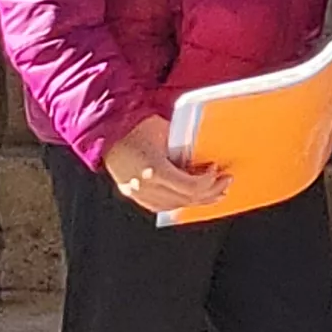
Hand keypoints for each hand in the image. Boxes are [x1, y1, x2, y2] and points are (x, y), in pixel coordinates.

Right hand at [98, 118, 226, 216]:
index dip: (208, 182)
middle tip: (224, 184)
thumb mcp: (168, 132)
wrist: (107, 128)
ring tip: (212, 195)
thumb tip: (204, 157)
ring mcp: (136, 192)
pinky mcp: (131, 192)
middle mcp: (145, 186)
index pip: (190, 187)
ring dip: (195, 201)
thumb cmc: (136, 125)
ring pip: (172, 206)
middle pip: (184, 199)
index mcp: (155, 170)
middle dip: (209, 193)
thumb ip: (185, 149)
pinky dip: (177, 203)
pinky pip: (158, 205)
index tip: (217, 171)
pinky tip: (189, 199)